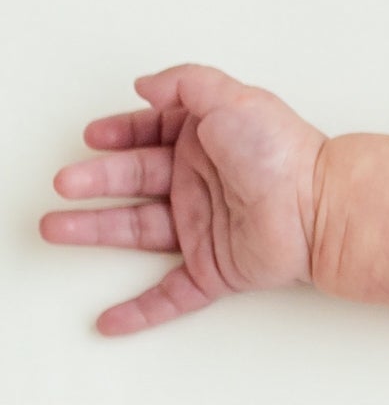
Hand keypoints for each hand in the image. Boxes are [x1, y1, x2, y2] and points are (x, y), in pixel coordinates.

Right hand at [40, 65, 327, 334]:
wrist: (319, 208)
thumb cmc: (282, 153)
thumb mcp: (230, 98)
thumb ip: (186, 83)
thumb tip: (144, 85)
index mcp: (206, 142)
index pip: (151, 135)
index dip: (119, 133)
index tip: (93, 135)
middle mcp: (203, 183)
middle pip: (135, 180)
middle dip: (94, 181)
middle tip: (64, 183)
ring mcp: (206, 227)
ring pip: (138, 231)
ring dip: (94, 231)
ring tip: (54, 228)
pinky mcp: (215, 269)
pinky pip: (172, 295)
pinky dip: (140, 311)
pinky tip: (108, 321)